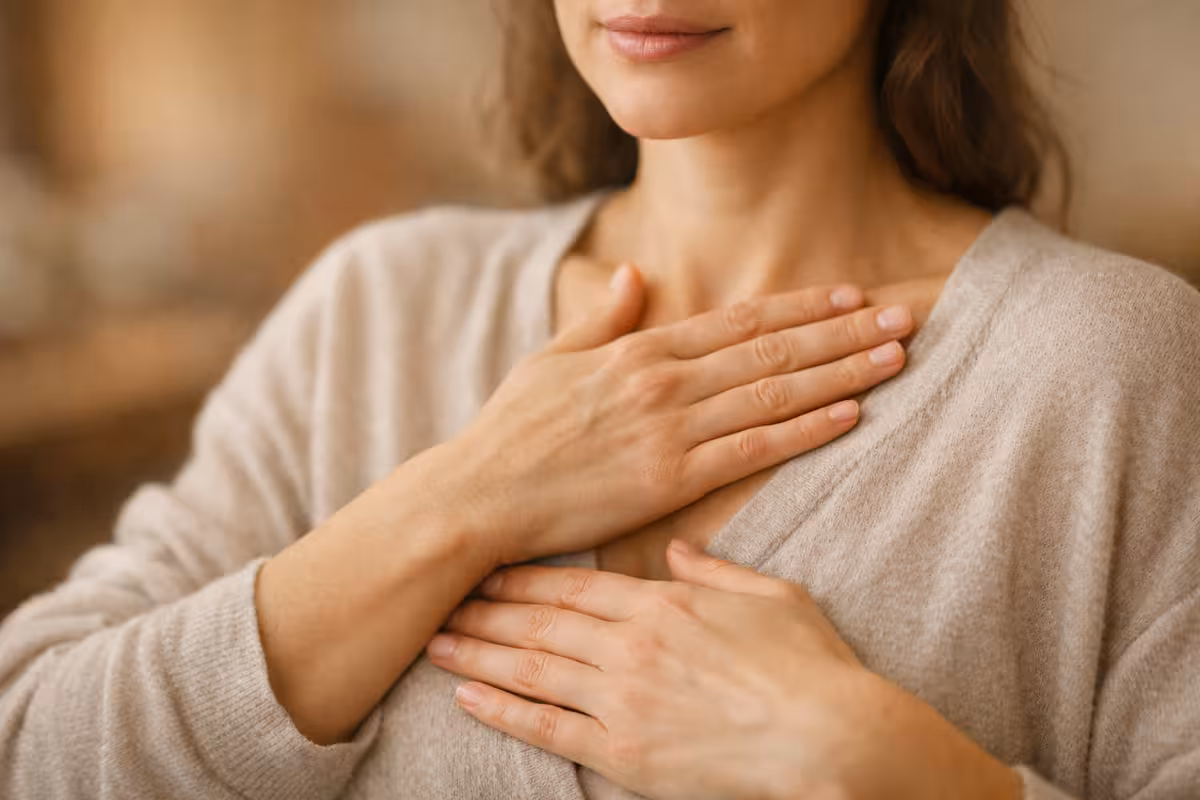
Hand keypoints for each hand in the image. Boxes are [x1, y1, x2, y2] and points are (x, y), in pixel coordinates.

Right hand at [412, 264, 912, 566]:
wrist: (478, 495)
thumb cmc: (510, 432)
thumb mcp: (549, 361)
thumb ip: (601, 319)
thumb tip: (633, 275)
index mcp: (638, 350)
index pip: (739, 321)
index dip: (801, 306)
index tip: (850, 294)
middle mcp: (663, 381)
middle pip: (772, 349)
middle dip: (843, 330)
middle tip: (905, 316)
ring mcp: (669, 430)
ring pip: (774, 393)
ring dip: (841, 371)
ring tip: (895, 355)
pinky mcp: (669, 481)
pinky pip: (752, 450)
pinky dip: (804, 430)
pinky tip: (850, 413)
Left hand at [428, 541, 1021, 799]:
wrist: (834, 738)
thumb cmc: (811, 665)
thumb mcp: (770, 596)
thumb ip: (716, 569)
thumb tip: (680, 548)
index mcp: (664, 604)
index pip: (573, 584)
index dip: (521, 576)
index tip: (485, 567)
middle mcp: (631, 646)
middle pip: (539, 622)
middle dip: (484, 610)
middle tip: (439, 601)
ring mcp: (623, 699)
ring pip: (532, 668)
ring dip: (478, 654)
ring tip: (436, 643)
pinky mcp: (625, 753)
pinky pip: (548, 729)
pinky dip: (504, 711)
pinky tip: (469, 698)